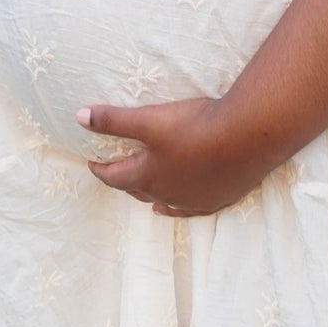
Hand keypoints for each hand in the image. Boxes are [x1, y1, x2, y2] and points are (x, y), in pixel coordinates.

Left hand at [76, 96, 268, 216]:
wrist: (247, 137)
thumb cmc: (196, 127)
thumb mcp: (149, 120)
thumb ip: (114, 120)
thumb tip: (80, 116)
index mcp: (147, 176)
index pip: (114, 177)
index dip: (100, 169)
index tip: (92, 162)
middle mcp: (167, 194)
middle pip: (138, 190)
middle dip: (124, 181)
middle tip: (117, 171)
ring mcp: (193, 199)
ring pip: (164, 202)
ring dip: (150, 196)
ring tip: (142, 194)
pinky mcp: (217, 199)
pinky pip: (191, 210)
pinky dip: (177, 209)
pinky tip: (172, 208)